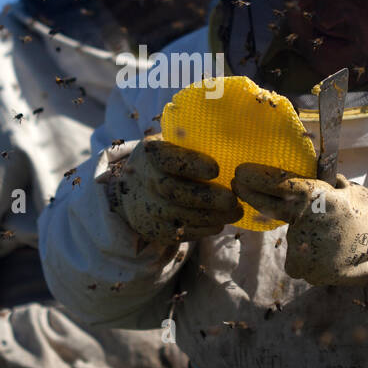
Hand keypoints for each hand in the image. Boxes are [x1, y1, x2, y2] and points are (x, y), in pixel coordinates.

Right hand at [109, 135, 243, 245]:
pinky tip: (220, 221)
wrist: (132, 192)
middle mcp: (146, 181)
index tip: (215, 169)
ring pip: (181, 216)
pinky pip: (182, 233)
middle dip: (206, 197)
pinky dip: (204, 229)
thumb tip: (232, 135)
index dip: (191, 164)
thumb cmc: (163, 162)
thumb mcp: (168, 144)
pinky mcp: (156, 230)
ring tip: (236, 211)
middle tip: (232, 199)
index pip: (167, 158)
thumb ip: (191, 142)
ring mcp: (149, 208)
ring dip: (212, 216)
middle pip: (174, 191)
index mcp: (152, 153)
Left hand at [232, 164, 367, 286]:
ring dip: (300, 234)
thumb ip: (322, 185)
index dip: (255, 178)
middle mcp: (305, 221)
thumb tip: (301, 174)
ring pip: (290, 236)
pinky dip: (308, 255)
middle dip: (251, 195)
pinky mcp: (307, 270)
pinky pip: (298, 259)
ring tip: (327, 235)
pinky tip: (327, 253)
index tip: (239, 173)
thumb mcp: (348, 190)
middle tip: (240, 187)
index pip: (277, 183)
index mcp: (316, 197)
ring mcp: (304, 248)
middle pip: (269, 206)